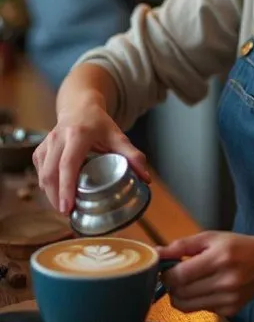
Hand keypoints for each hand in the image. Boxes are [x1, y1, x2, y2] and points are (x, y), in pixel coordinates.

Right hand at [33, 104, 148, 214]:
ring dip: (51, 195)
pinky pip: (39, 173)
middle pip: (50, 173)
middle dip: (56, 198)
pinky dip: (47, 187)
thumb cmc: (99, 123)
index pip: (68, 164)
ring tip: (65, 209)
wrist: (79, 107)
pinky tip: (58, 195)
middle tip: (68, 215)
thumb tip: (146, 178)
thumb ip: (132, 155)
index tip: (67, 208)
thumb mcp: (117, 135)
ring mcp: (46, 144)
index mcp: (77, 135)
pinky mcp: (40, 151)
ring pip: (42, 176)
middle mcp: (58, 139)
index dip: (66, 188)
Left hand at [158, 232, 253, 316]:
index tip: (165, 269)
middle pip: (180, 293)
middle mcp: (224, 281)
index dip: (165, 275)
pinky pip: (200, 310)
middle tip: (174, 276)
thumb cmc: (238, 246)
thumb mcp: (212, 238)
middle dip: (170, 286)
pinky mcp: (229, 311)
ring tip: (186, 283)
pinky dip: (196, 301)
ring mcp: (228, 299)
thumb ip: (182, 245)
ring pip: (186, 306)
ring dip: (179, 296)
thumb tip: (156, 253)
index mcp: (219, 258)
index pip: (180, 276)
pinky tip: (206, 289)